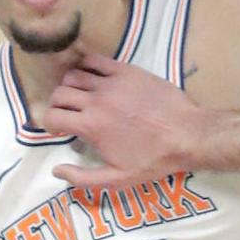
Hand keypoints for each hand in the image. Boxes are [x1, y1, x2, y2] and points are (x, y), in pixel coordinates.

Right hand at [42, 54, 213, 188]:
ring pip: (74, 75)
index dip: (50, 124)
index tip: (60, 129)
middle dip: (58, 105)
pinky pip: (96, 61)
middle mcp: (96, 101)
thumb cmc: (156, 159)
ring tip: (81, 96)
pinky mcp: (128, 71)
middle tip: (70, 113)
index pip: (51, 117)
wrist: (189, 135)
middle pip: (59, 94)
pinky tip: (93, 76)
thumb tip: (56, 169)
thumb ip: (84, 178)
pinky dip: (86, 65)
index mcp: (91, 126)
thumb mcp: (120, 179)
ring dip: (71, 85)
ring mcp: (112, 83)